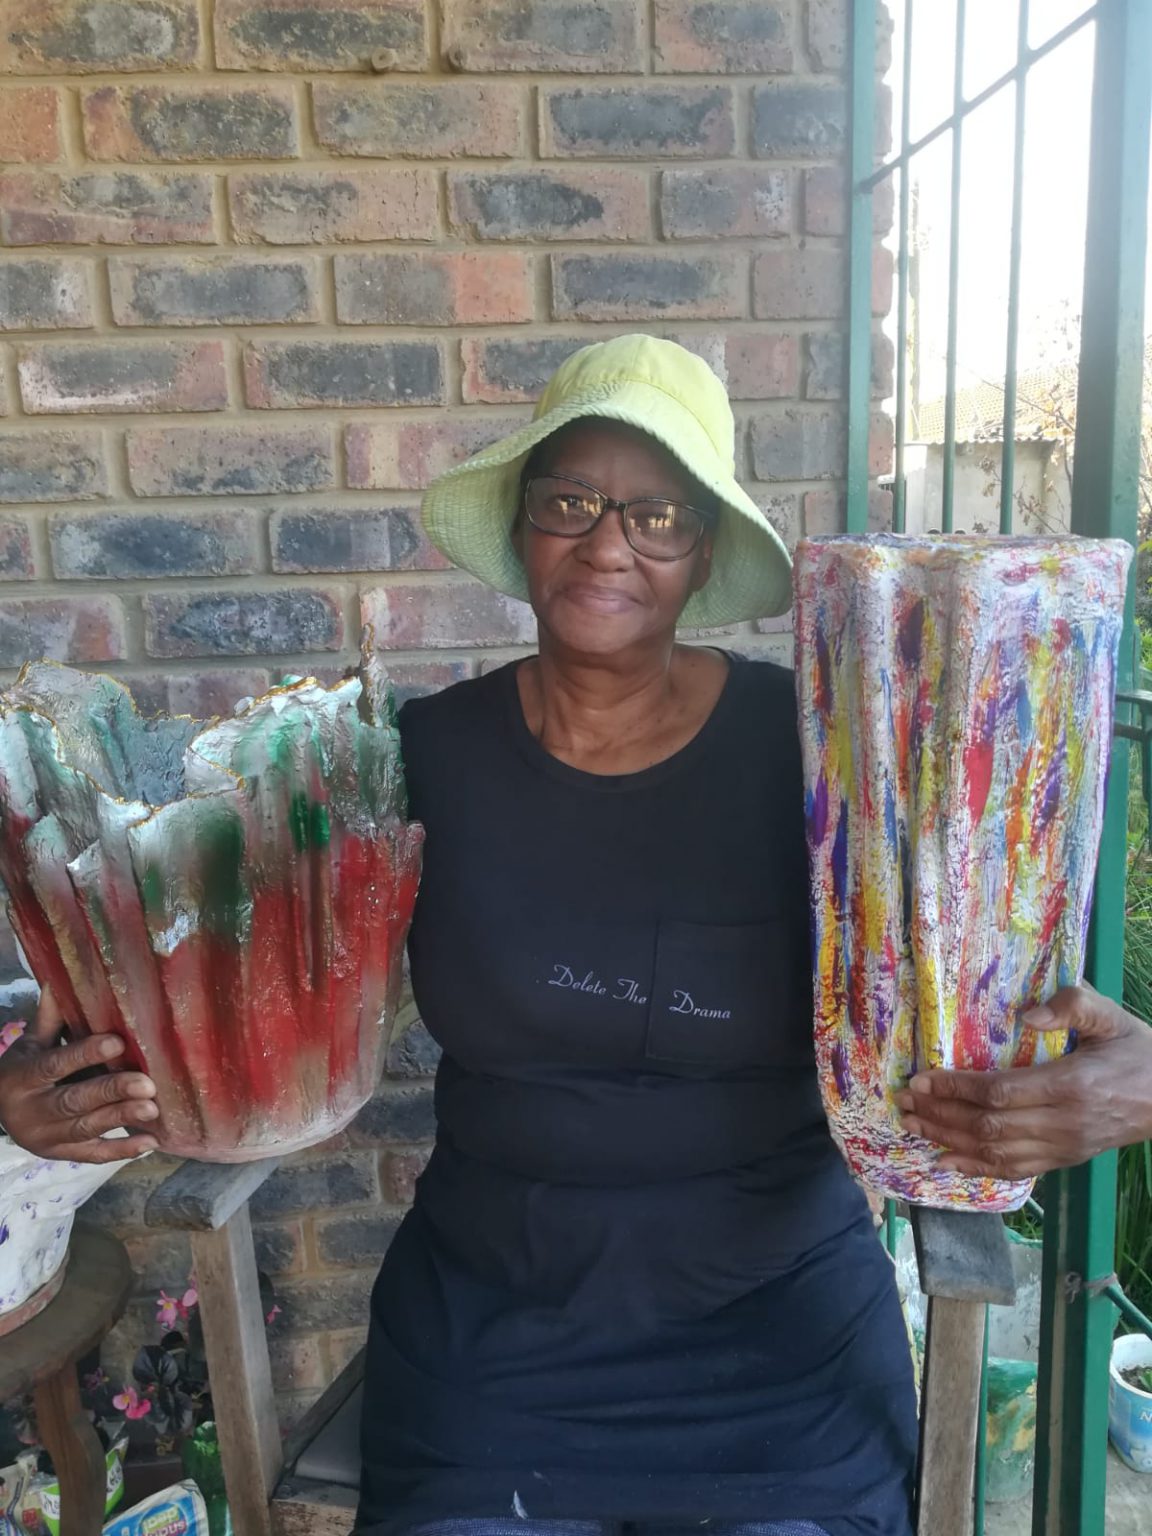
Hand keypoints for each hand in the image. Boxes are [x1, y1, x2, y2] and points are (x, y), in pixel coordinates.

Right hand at [0, 984, 158, 1161]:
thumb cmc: (23, 1070)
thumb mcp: (29, 1044)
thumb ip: (51, 1018)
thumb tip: (62, 978)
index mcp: (23, 1077)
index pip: (55, 1064)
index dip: (84, 1054)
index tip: (117, 1042)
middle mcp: (32, 1110)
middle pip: (74, 1101)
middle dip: (111, 1092)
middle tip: (147, 1084)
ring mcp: (47, 1137)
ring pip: (86, 1129)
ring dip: (121, 1119)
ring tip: (152, 1108)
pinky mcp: (62, 1155)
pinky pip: (93, 1155)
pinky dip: (121, 1150)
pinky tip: (149, 1141)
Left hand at [895, 986, 1151, 1179]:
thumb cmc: (1136, 1051)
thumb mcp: (1111, 1017)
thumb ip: (1072, 1005)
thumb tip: (1026, 1015)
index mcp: (1071, 1084)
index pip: (1000, 1092)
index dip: (956, 1088)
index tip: (923, 1079)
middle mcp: (1063, 1122)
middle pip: (989, 1126)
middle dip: (941, 1115)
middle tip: (904, 1102)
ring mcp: (1064, 1146)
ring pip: (996, 1152)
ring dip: (949, 1140)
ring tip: (912, 1126)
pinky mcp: (1064, 1159)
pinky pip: (1015, 1170)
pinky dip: (977, 1168)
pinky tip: (947, 1161)